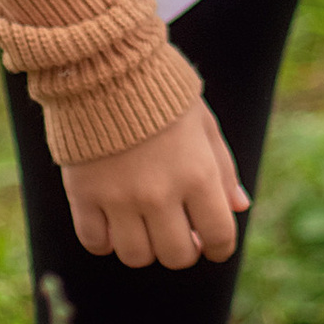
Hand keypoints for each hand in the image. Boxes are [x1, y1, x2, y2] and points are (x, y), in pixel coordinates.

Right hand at [59, 96, 248, 267]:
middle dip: (182, 250)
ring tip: (143, 225)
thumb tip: (239, 206)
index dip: (220, 247)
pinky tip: (111, 222)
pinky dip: (105, 241)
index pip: (218, 236)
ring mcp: (119, 198)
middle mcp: (160, 193)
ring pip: (136, 256)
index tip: (212, 245)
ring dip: (144, 247)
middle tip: (178, 234)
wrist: (105, 67)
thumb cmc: (162, 94)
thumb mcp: (203, 124)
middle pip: (176, 256)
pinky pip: (96, 243)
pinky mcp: (84, 195)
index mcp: (198, 174)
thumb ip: (223, 169)